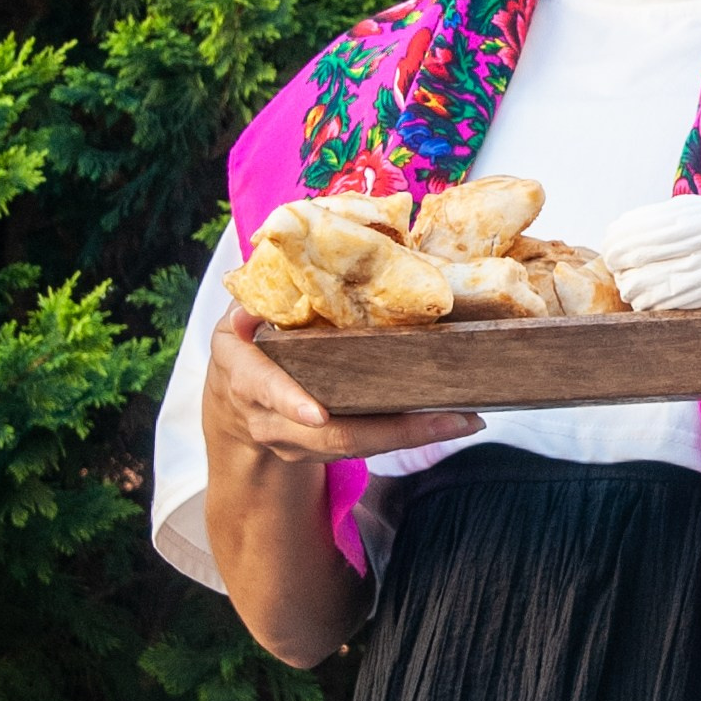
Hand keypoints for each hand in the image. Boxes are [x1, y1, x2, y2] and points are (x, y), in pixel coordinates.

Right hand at [206, 305, 482, 465]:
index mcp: (246, 375)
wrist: (237, 404)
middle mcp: (271, 417)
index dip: (289, 401)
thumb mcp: (241, 314)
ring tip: (463, 418)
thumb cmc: (247, 343)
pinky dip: (412, 435)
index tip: (318, 414)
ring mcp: (298, 440)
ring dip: (414, 435)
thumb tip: (284, 251)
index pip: (264, 388)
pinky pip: (371, 446)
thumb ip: (261, 292)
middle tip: (446, 415)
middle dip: (391, 429)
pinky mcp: (326, 449)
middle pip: (332, 433)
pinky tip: (454, 420)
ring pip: (358, 444)